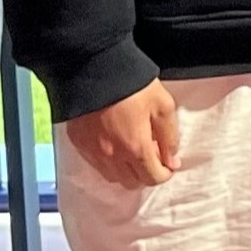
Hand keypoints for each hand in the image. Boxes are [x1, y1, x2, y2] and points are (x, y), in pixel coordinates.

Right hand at [63, 78, 181, 187]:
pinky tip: (113, 142)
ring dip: (125, 169)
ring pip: (112, 177)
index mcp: (136, 148)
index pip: (153, 178)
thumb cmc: (132, 84)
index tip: (168, 162)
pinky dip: (107, 161)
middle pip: (132, 182)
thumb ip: (170, 137)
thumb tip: (171, 160)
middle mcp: (112, 156)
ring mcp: (92, 151)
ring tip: (131, 147)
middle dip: (145, 173)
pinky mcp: (78, 143)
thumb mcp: (163, 106)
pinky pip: (95, 163)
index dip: (165, 173)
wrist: (93, 68)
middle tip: (150, 152)